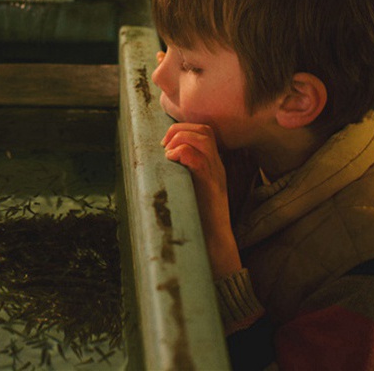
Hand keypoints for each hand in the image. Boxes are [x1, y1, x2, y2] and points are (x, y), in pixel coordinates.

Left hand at [162, 122, 241, 279]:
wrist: (213, 243)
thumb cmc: (196, 218)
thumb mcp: (190, 189)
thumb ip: (181, 175)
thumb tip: (156, 166)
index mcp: (213, 165)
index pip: (205, 132)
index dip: (183, 130)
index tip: (165, 144)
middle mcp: (217, 166)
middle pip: (204, 130)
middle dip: (179, 130)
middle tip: (164, 147)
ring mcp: (215, 174)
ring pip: (203, 138)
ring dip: (180, 139)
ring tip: (167, 154)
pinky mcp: (210, 185)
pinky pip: (198, 158)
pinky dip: (182, 153)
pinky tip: (171, 161)